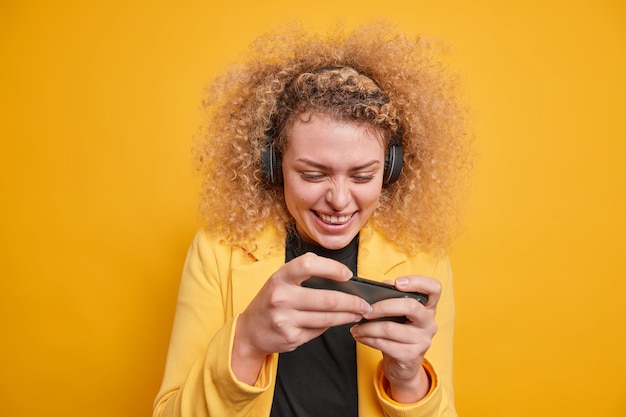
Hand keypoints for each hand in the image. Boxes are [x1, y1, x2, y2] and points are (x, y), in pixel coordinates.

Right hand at [232, 253, 370, 383]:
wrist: (250, 331)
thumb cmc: (272, 300)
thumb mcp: (281, 280)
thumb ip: (305, 274)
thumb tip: (342, 279)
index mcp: (280, 277)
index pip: (308, 264)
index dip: (332, 268)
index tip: (348, 275)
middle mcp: (281, 297)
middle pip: (327, 299)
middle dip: (352, 302)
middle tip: (366, 304)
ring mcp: (285, 319)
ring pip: (327, 318)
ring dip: (348, 316)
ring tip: (359, 313)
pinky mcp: (291, 337)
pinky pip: (319, 329)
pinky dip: (332, 325)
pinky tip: (339, 321)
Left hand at [349, 275, 440, 402]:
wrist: (403, 366)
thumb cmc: (398, 334)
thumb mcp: (398, 315)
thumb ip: (393, 297)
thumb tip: (383, 285)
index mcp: (428, 308)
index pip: (434, 288)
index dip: (418, 282)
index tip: (398, 283)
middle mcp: (429, 323)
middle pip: (410, 306)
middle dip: (382, 306)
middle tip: (365, 310)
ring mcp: (423, 340)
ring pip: (390, 328)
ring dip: (368, 327)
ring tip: (356, 326)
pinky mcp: (411, 355)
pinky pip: (384, 344)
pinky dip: (367, 339)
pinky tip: (360, 336)